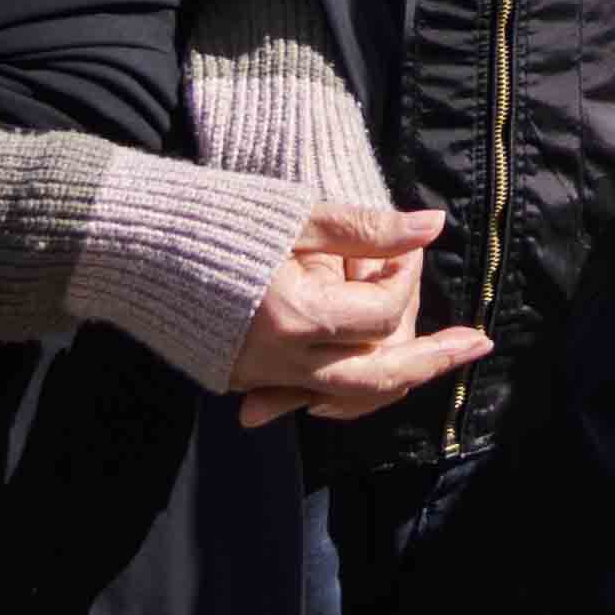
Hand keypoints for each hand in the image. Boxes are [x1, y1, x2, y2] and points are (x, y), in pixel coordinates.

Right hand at [226, 201, 492, 427]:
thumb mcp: (297, 216)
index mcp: (299, 313)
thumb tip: (432, 227)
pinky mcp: (242, 379)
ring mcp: (260, 376)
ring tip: (435, 357)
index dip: (403, 275)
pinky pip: (306, 395)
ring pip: (347, 398)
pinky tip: (373, 370)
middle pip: (379, 378)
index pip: (380, 310)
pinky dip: (343, 389)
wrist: (136, 245)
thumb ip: (367, 229)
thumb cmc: (219, 220)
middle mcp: (283, 357)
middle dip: (433, 360)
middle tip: (478, 345)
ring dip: (394, 378)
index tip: (405, 245)